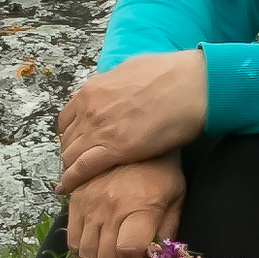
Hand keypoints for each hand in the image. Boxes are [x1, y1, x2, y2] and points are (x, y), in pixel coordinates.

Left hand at [57, 48, 208, 191]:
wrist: (191, 85)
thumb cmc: (171, 74)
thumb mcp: (131, 68)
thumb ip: (115, 81)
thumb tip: (110, 84)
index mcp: (93, 89)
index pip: (67, 118)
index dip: (70, 134)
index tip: (77, 143)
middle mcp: (90, 109)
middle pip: (67, 139)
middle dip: (70, 153)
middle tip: (76, 165)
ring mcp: (100, 129)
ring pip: (71, 155)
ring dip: (70, 167)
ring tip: (73, 180)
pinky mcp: (114, 149)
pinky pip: (82, 168)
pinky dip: (72, 179)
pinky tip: (67, 188)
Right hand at [66, 155, 185, 257]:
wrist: (133, 134)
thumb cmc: (161, 169)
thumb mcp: (176, 197)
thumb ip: (168, 230)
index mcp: (140, 206)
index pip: (128, 252)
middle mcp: (110, 208)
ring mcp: (88, 205)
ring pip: (85, 255)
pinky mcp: (75, 202)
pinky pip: (71, 240)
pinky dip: (82, 255)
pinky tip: (96, 253)